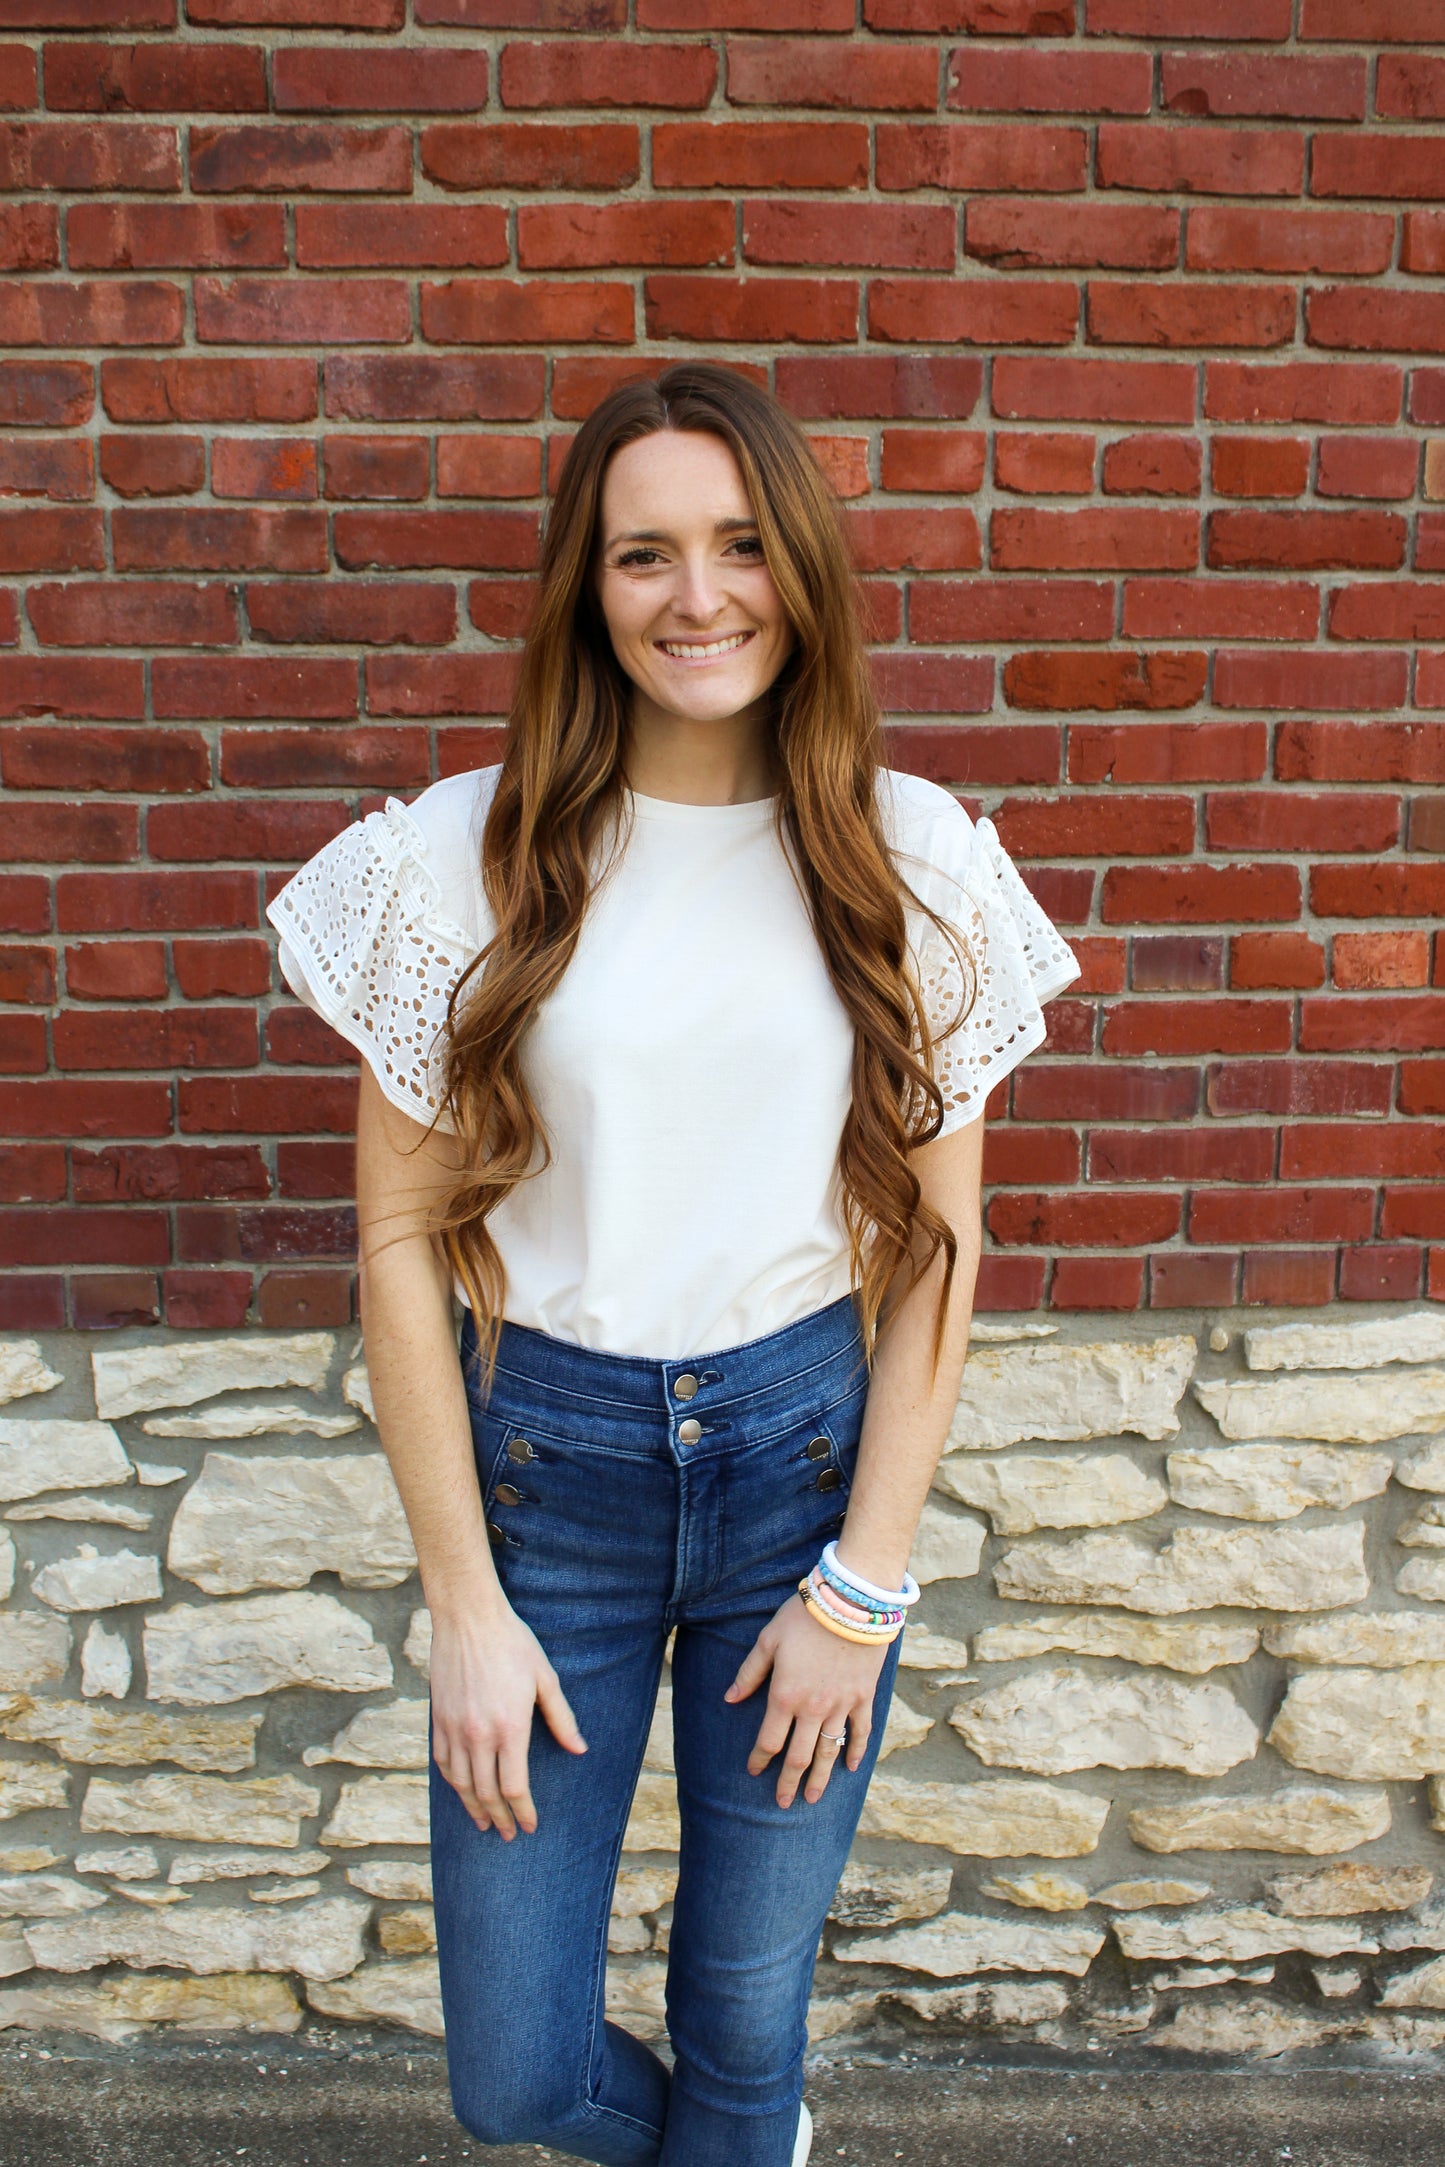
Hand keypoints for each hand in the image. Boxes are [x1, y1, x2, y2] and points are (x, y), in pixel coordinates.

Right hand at [428, 1601, 586, 1838]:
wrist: (469, 1618)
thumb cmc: (512, 1643)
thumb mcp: (545, 1678)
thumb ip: (561, 1719)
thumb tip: (579, 1750)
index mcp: (510, 1727)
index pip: (515, 1787)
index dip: (524, 1812)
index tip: (530, 1826)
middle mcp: (479, 1735)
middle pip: (487, 1793)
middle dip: (500, 1819)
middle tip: (508, 1835)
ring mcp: (455, 1728)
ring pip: (461, 1783)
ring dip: (473, 1808)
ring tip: (483, 1822)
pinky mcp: (438, 1719)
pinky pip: (443, 1762)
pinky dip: (453, 1783)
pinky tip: (462, 1790)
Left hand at [723, 1591, 890, 1808]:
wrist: (851, 1602)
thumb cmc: (804, 1616)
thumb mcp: (768, 1640)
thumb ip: (749, 1673)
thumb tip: (730, 1699)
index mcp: (785, 1696)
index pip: (769, 1740)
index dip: (760, 1759)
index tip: (754, 1771)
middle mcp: (813, 1708)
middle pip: (799, 1756)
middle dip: (788, 1781)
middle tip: (783, 1803)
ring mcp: (841, 1705)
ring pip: (829, 1751)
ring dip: (821, 1777)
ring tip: (813, 1798)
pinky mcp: (863, 1696)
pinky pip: (860, 1731)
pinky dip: (856, 1751)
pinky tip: (852, 1767)